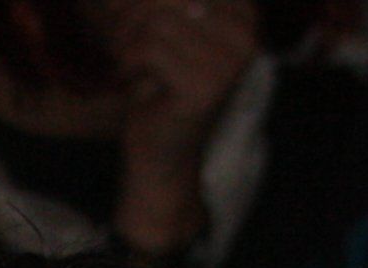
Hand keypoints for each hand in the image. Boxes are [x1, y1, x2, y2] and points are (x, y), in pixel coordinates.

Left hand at [104, 0, 259, 247]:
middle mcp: (246, 35)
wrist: (160, 152)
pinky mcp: (205, 86)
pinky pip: (149, 47)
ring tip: (127, 61)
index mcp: (244, 14)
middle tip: (121, 42)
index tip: (131, 20)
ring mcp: (229, 62)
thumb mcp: (167, 29)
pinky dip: (128, 61)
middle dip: (131, 13)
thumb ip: (161, 1)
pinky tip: (131, 76)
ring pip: (156, 19)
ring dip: (127, 39)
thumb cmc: (160, 85)